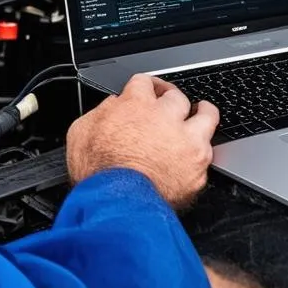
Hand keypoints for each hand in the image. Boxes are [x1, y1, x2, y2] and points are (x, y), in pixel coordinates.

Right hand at [67, 74, 218, 207]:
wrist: (117, 204)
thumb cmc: (97, 173)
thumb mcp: (81, 133)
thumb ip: (100, 113)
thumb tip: (111, 108)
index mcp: (136, 104)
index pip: (144, 82)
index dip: (145, 86)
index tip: (146, 92)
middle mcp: (164, 116)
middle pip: (176, 96)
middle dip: (172, 99)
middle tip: (170, 104)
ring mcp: (185, 140)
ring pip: (206, 116)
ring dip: (203, 113)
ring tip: (202, 112)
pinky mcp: (197, 165)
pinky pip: (207, 152)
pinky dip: (202, 152)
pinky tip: (199, 152)